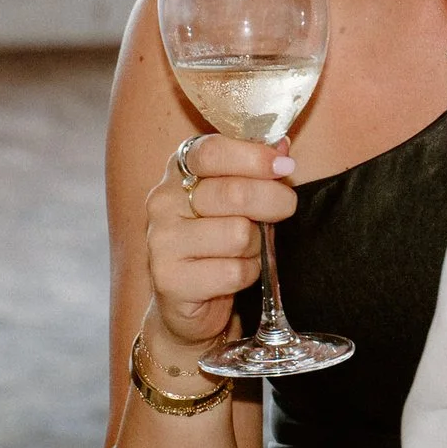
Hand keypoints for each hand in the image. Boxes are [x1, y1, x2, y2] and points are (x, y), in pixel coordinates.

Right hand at [143, 134, 296, 357]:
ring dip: (255, 246)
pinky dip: (246, 275)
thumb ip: (256, 170)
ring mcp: (161, 241)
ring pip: (238, 234)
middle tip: (285, 208)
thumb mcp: (238, 199)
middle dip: (273, 201)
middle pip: (233, 193)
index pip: (212, 152)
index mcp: (179, 170)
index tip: (284, 167)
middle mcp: (162, 201)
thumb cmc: (219, 241)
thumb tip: (282, 147)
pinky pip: (232, 272)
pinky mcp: (168, 279)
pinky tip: (233, 275)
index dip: (253, 157)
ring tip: (244, 250)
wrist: (187, 300)